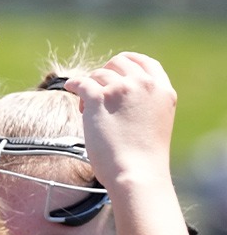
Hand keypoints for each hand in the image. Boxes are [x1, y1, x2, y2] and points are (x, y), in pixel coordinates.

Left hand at [65, 53, 177, 191]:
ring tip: (90, 109)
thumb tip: (121, 87)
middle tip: (99, 91)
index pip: (145, 62)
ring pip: (98, 74)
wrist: (138, 173)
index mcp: (163, 90)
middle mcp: (144, 85)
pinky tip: (70, 88)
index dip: (128, 61)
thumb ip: (145, 100)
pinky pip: (80, 82)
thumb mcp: (156, 120)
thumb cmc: (145, 156)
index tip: (115, 67)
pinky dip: (73, 85)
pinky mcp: (99, 98)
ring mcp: (121, 89)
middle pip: (118, 62)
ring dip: (91, 87)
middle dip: (106, 73)